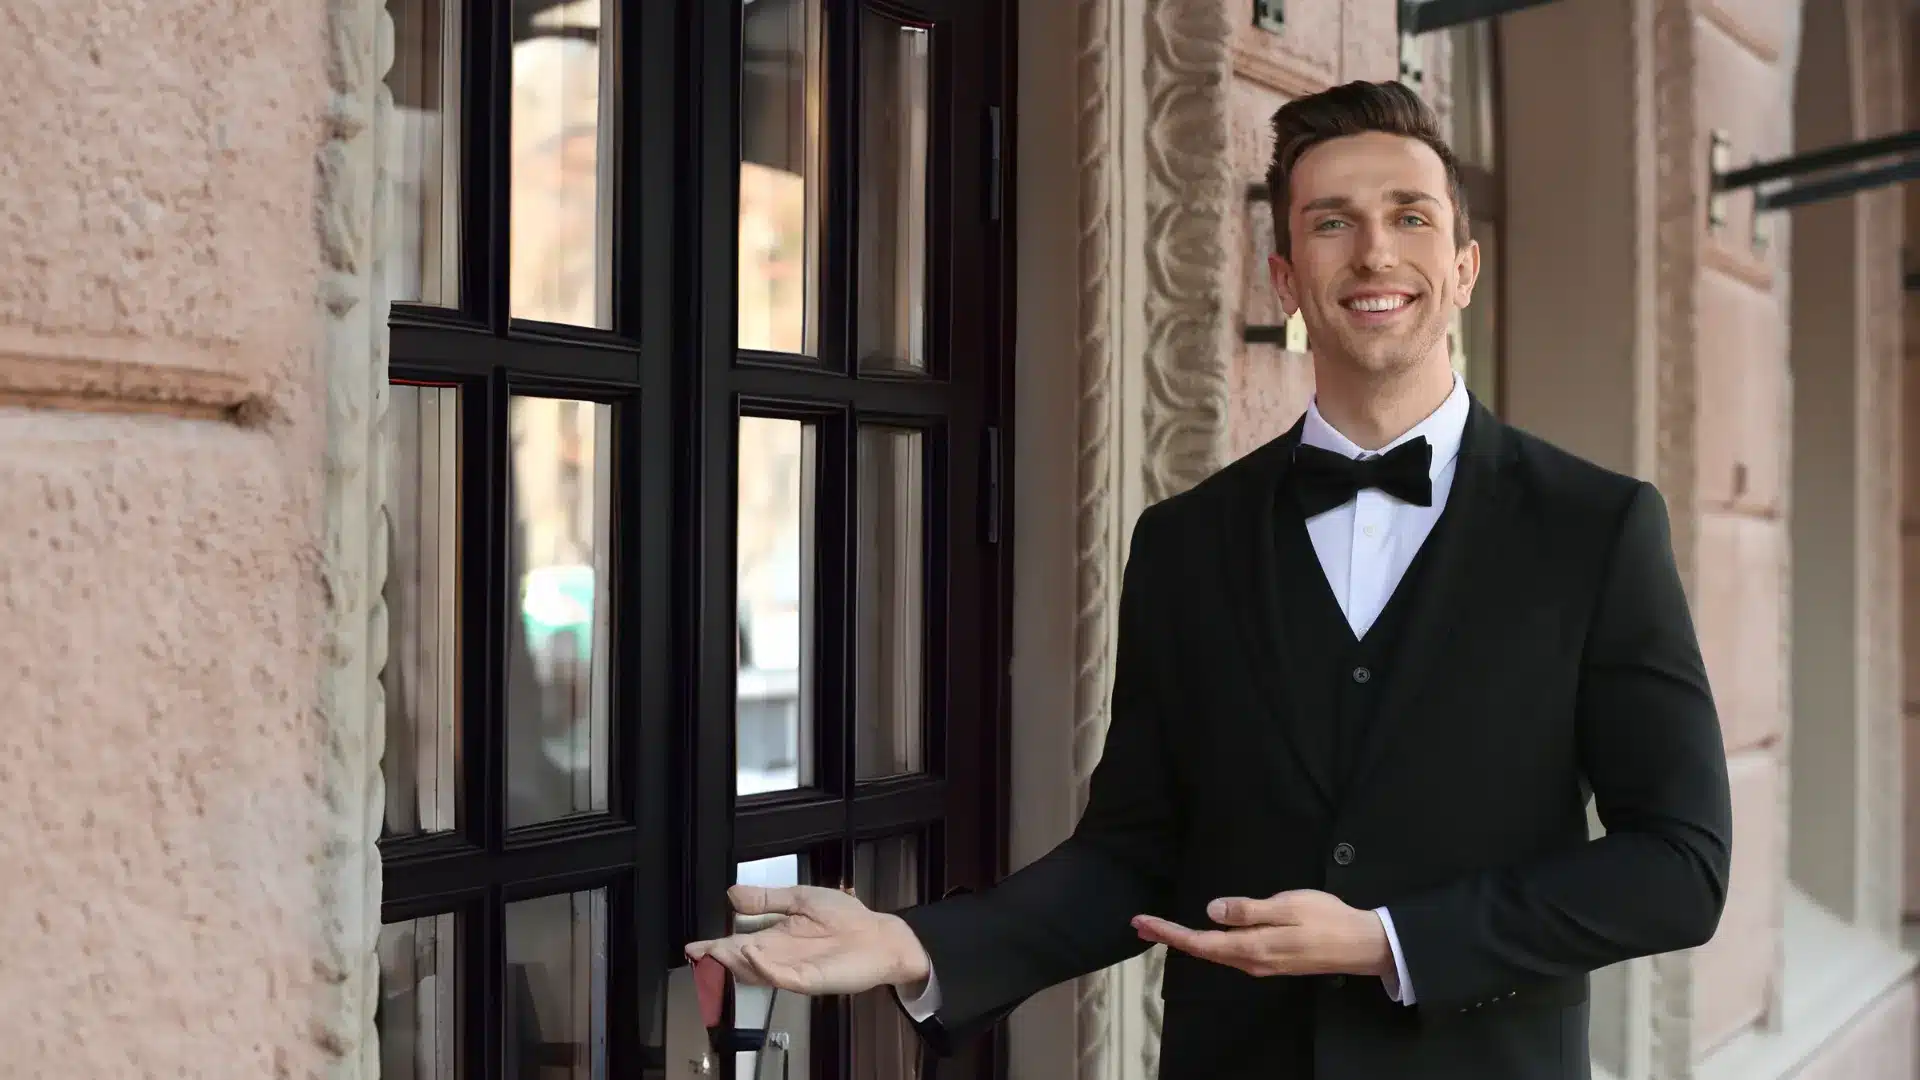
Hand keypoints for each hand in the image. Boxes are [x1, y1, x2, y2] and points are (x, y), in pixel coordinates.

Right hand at [684, 884, 932, 996]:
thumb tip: (733, 893)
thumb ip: (767, 899)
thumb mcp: (801, 898)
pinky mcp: (809, 979)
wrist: (880, 936)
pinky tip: (752, 953)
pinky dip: (765, 968)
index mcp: (777, 936)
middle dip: (720, 957)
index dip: (716, 945)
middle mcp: (781, 955)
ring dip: (738, 962)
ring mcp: (793, 969)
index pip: (739, 942)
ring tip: (723, 949)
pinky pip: (782, 977)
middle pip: (742, 960)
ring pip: (757, 971)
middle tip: (701, 952)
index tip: (694, 946)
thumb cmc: (847, 918)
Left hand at [1131, 889, 1391, 978]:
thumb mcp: (1287, 906)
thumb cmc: (1326, 920)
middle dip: (1170, 937)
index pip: (1200, 942)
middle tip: (1140, 924)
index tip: (1142, 923)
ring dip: (1185, 940)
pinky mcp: (1270, 960)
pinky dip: (1206, 942)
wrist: (1361, 945)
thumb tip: (1211, 910)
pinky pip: (1228, 953)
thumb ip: (1248, 910)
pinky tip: (1201, 934)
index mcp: (1252, 947)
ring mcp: (1260, 963)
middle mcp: (1250, 961)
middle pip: (1202, 950)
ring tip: (1162, 928)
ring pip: (1214, 953)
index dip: (1169, 933)